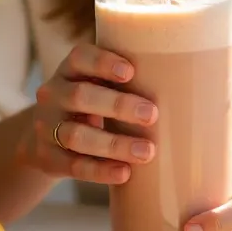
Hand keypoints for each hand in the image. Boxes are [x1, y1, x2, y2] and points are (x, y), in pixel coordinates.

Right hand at [16, 44, 157, 183]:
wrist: (46, 139)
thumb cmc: (91, 105)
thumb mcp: (97, 86)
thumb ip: (126, 81)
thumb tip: (185, 83)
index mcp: (69, 71)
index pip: (79, 57)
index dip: (103, 63)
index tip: (131, 72)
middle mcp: (53, 95)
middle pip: (80, 96)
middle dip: (118, 105)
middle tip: (152, 114)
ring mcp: (46, 128)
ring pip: (76, 135)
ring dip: (114, 144)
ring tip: (147, 152)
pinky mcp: (48, 157)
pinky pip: (73, 165)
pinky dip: (100, 170)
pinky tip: (124, 173)